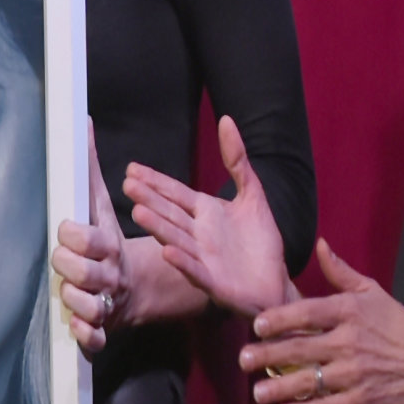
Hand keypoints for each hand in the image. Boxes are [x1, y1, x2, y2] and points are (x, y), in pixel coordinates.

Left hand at [52, 123, 127, 357]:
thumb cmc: (107, 239)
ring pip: (87, 306)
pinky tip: (75, 325)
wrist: (133, 285)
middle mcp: (110, 275)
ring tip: (67, 292)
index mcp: (109, 245)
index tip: (65, 230)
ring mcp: (107, 304)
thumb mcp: (100, 204)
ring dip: (71, 299)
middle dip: (66, 266)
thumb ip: (89, 168)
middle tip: (61, 260)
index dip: (73, 235)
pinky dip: (83, 333)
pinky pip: (94, 338)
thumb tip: (82, 122)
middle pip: (85, 273)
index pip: (91, 239)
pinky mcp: (102, 328)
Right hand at [125, 116, 290, 315]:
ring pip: (176, 239)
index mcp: (205, 213)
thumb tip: (226, 120)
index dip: (155, 182)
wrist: (275, 283)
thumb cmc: (261, 243)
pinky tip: (168, 252)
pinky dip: (182, 262)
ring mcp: (202, 259)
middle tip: (128, 185)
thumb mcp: (252, 194)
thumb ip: (237, 160)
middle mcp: (197, 234)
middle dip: (150, 200)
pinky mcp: (213, 282)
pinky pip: (195, 270)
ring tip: (139, 213)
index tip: (132, 169)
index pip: (175, 193)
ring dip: (158, 227)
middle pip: (170, 214)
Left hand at [241, 239, 403, 403]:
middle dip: (266, 356)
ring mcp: (355, 374)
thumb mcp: (373, 293)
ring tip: (257, 393)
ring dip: (278, 389)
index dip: (277, 320)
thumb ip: (341, 273)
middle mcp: (350, 342)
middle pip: (298, 349)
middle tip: (242, 361)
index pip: (305, 313)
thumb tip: (320, 245)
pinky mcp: (362, 402)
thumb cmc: (399, 327)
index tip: (256, 326)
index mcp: (350, 312)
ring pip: (307, 382)